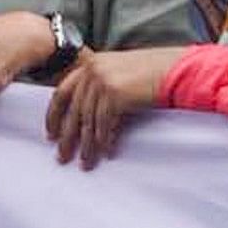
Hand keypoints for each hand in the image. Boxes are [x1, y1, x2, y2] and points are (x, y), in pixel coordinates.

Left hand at [47, 45, 187, 168]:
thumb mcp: (119, 74)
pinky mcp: (116, 93)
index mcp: (90, 64)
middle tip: (62, 157)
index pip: (62, 92)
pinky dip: (105, 142)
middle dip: (67, 137)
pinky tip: (106, 154)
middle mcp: (92, 70)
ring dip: (87, 146)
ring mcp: (103, 80)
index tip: (51, 135)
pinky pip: (105, 125)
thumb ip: (100, 87)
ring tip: (85, 163)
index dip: (54, 116)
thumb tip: (84, 116)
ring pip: (88, 121)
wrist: (176, 69)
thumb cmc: (151, 75)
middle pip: (73, 110)